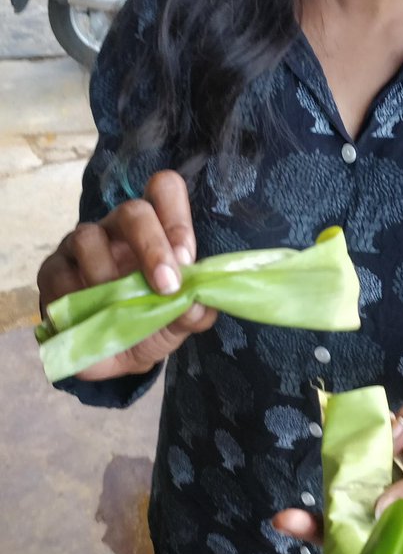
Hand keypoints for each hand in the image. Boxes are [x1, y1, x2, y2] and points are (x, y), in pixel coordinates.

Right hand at [37, 170, 216, 379]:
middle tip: (166, 285)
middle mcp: (117, 230)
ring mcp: (80, 246)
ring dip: (108, 276)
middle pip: (132, 210)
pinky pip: (59, 272)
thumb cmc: (148, 328)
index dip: (177, 218)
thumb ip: (193, 311)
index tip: (186, 260)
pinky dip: (76, 296)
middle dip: (152, 246)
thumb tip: (198, 302)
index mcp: (155, 231)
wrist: (110, 361)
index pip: (164, 191)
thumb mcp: (177, 324)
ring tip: (119, 309)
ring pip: (89, 237)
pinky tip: (89, 316)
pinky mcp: (53, 270)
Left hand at [272, 415, 402, 553]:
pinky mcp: (371, 480)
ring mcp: (384, 502)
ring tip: (286, 520)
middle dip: (332, 548)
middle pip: (367, 548)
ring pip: (350, 519)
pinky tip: (312, 484)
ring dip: (319, 520)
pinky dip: (333, 482)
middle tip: (297, 538)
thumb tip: (379, 512)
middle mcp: (402, 524)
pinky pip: (347, 487)